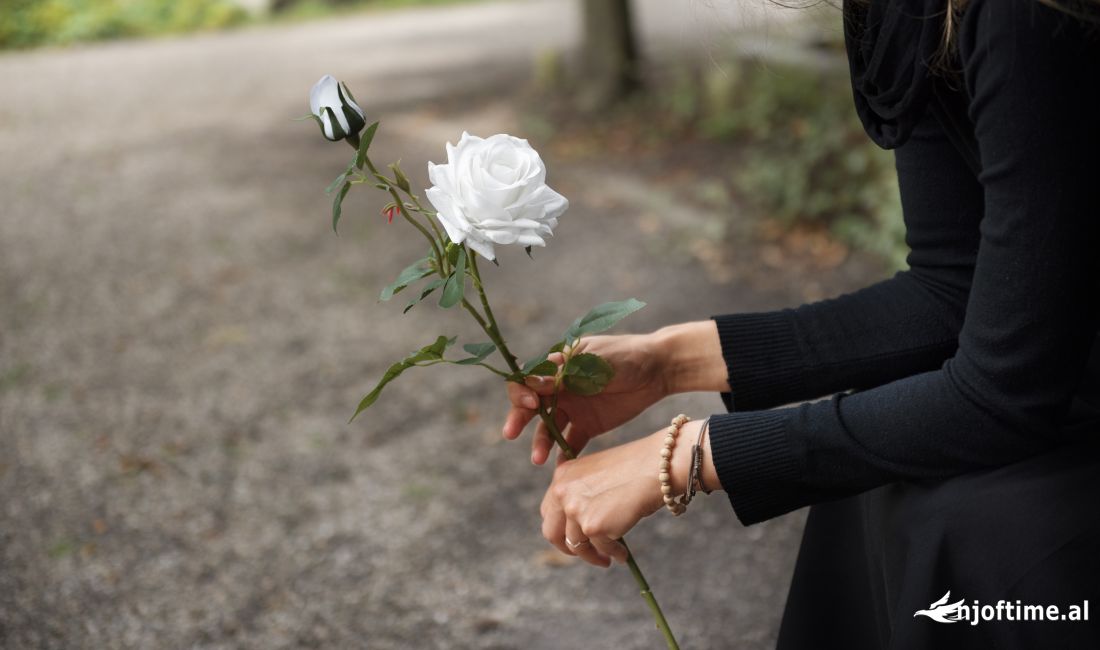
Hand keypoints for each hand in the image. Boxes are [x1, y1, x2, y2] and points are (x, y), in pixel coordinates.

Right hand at [503, 333, 668, 464]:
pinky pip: (570, 443)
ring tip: (538, 459)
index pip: (526, 378)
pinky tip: (560, 468)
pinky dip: (563, 456)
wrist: (657, 371)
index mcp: (556, 366)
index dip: (521, 391)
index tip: (531, 403)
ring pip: (548, 428)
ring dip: (540, 442)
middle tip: (511, 433)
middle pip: (530, 406)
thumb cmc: (623, 357)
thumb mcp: (593, 361)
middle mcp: (559, 388)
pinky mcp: (588, 426)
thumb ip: (564, 374)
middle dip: (518, 419)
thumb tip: (532, 383)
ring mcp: (573, 408)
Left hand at [540, 420, 704, 566]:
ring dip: (593, 555)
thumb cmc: (635, 468)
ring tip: (608, 558)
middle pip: (552, 532)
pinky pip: (601, 549)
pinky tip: (623, 554)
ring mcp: (575, 509)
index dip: (561, 528)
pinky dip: (613, 554)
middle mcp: (562, 491)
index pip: (550, 510)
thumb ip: (582, 492)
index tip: (576, 537)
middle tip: (586, 554)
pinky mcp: (593, 526)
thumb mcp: (597, 473)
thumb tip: (580, 523)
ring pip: (576, 545)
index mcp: (562, 475)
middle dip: (568, 548)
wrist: (657, 467)